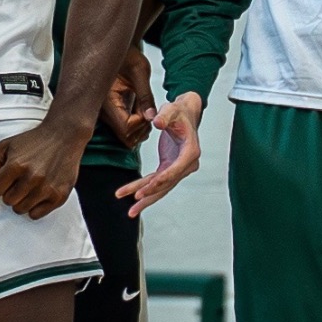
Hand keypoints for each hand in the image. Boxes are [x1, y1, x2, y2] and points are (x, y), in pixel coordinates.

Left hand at [0, 118, 83, 217]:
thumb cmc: (34, 141)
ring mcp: (46, 188)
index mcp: (16, 165)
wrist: (64, 137)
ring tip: (28, 187)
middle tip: (18, 182)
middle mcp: (32, 178)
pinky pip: (36, 215)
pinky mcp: (59, 196)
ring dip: (21, 200)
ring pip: (21, 210)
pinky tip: (37, 194)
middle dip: (10, 192)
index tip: (5, 179)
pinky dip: (34, 207)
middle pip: (8, 201)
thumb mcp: (6, 145)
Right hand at [100, 48, 155, 147]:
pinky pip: (125, 129)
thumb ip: (145, 96)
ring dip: (141, 127)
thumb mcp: (140, 71)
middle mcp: (103, 111)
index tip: (147, 109)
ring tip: (145, 108)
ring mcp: (106, 115)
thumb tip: (152, 117)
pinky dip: (137, 124)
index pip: (126, 127)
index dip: (141, 122)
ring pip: (126, 136)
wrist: (117, 51)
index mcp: (107, 100)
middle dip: (142, 128)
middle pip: (125, 137)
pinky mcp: (111, 114)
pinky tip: (140, 109)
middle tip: (148, 110)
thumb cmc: (126, 56)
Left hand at [118, 93, 203, 218]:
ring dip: (145, 199)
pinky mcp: (169, 168)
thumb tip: (156, 121)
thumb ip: (165, 115)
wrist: (186, 113)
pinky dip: (144, 189)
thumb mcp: (172, 110)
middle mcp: (186, 164)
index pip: (175, 171)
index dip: (160, 181)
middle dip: (149, 194)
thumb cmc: (180, 112)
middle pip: (166, 184)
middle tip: (134, 202)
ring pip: (161, 188)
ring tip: (131, 212)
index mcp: (190, 152)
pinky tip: (132, 197)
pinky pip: (156, 182)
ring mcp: (178, 168)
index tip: (145, 188)